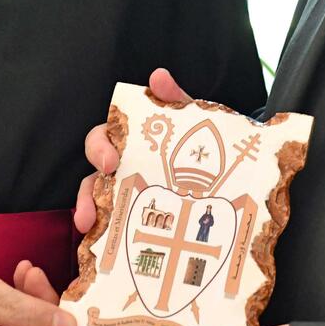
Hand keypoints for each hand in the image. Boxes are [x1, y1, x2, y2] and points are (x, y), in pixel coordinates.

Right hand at [74, 67, 190, 233]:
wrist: (236, 178)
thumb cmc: (206, 147)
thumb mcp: (195, 123)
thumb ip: (176, 101)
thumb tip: (157, 76)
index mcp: (133, 143)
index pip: (104, 139)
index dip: (100, 147)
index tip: (110, 162)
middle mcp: (124, 169)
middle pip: (93, 176)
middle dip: (87, 190)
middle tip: (92, 207)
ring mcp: (129, 197)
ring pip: (97, 204)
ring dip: (87, 213)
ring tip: (88, 228)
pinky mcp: (136, 223)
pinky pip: (113, 231)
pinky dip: (104, 238)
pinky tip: (106, 249)